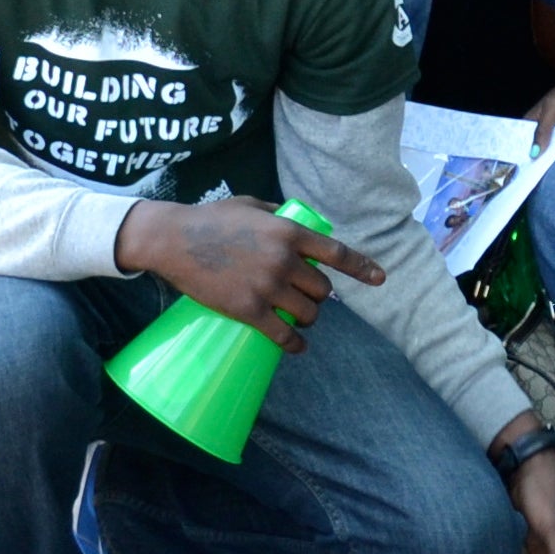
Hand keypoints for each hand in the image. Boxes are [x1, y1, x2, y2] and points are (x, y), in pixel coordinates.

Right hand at [130, 196, 380, 346]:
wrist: (174, 240)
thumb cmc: (212, 219)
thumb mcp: (253, 206)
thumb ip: (280, 215)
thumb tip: (299, 221)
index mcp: (289, 232)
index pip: (336, 253)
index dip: (362, 268)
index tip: (380, 279)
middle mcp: (284, 260)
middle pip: (322, 290)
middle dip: (319, 296)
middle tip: (307, 297)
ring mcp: (267, 287)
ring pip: (308, 313)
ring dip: (308, 319)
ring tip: (299, 318)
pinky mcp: (248, 310)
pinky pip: (282, 334)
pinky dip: (294, 345)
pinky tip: (297, 347)